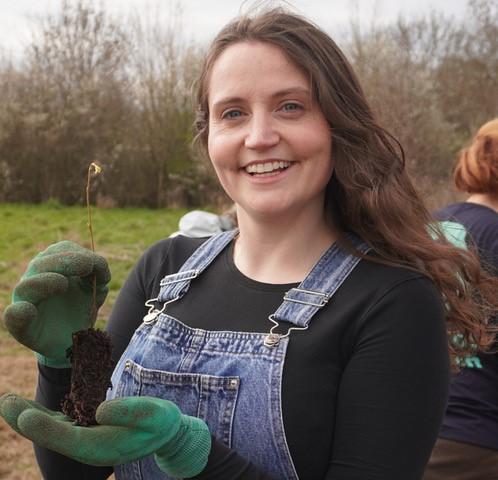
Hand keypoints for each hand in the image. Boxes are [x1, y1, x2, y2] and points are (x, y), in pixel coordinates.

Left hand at [0, 393, 210, 477]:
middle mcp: (88, 447)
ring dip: (28, 416)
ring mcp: (85, 439)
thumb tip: (100, 409)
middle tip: (5, 403)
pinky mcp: (85, 429)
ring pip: (51, 429)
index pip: (69, 438)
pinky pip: (59, 423)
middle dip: (26, 421)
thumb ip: (129, 411)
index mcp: (103, 446)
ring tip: (7, 401)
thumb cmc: (160, 422)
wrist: (163, 432)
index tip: (26, 415)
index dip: (46, 428)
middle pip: (52, 435)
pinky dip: (42, 415)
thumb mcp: (153, 414)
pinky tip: (29, 407)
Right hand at [3, 241, 109, 366]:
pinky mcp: (22, 326)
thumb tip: (100, 271)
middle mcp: (35, 281)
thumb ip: (98, 278)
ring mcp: (26, 302)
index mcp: (52, 268)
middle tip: (87, 265)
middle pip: (41, 264)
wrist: (72, 341)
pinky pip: (14, 317)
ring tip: (63, 283)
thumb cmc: (80, 311)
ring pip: (26, 286)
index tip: (94, 263)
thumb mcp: (95, 291)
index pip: (60, 251)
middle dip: (66, 262)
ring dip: (45, 282)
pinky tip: (28, 310)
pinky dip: (19, 313)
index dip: (77, 253)